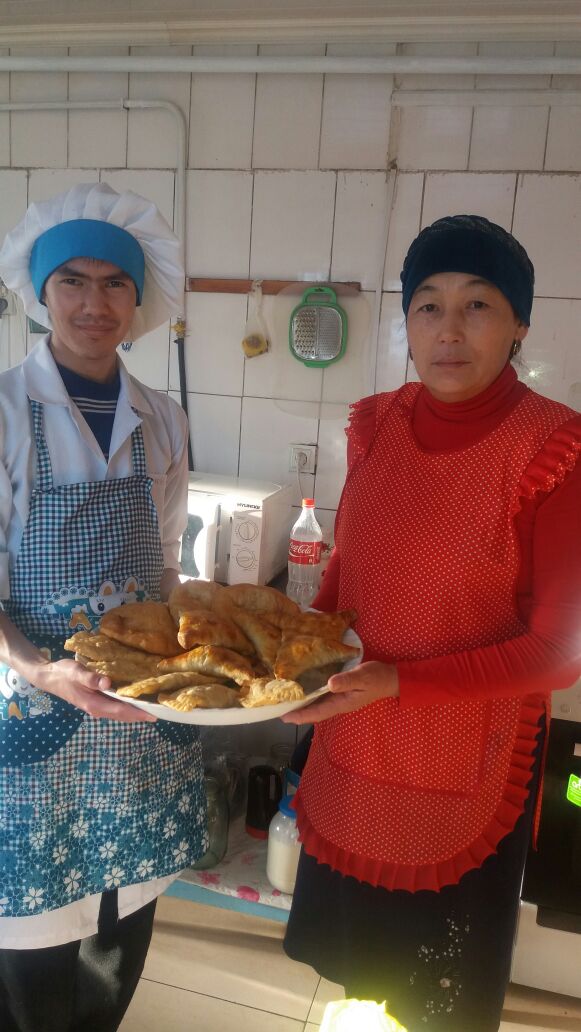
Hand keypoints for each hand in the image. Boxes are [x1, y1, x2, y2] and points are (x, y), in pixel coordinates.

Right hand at [31, 659, 156, 722]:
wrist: (50, 677)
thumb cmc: (64, 673)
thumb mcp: (76, 672)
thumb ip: (91, 678)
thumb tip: (108, 683)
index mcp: (94, 704)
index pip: (121, 710)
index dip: (138, 713)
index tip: (154, 714)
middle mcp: (98, 709)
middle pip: (124, 715)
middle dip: (141, 715)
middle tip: (161, 712)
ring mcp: (97, 707)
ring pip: (120, 713)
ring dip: (136, 712)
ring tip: (153, 708)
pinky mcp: (97, 702)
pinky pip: (116, 708)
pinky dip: (128, 707)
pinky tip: (136, 701)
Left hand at [281, 661, 398, 724]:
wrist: (390, 678)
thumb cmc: (376, 677)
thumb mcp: (362, 677)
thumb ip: (347, 681)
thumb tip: (329, 684)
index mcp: (342, 703)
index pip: (318, 712)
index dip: (301, 715)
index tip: (285, 716)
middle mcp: (339, 704)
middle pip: (314, 712)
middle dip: (297, 713)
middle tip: (277, 711)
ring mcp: (340, 700)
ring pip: (317, 706)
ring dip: (302, 707)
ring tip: (285, 704)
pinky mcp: (341, 693)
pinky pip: (322, 699)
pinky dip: (311, 698)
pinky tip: (303, 693)